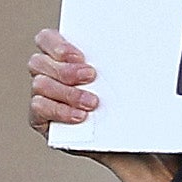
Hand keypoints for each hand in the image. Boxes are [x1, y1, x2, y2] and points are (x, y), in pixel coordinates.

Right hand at [27, 31, 176, 181]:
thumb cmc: (129, 106)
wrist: (131, 142)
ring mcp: (44, 97)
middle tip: (91, 76)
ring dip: (67, 92)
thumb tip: (142, 47)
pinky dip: (60, 111)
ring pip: (39, 84)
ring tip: (93, 102)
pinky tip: (81, 117)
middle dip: (66, 69)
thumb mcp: (130, 80)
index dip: (57, 44)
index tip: (81, 56)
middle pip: (38, 62)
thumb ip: (123, 62)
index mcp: (65, 58)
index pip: (46, 39)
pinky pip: (39, 109)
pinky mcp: (42, 120)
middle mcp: (49, 75)